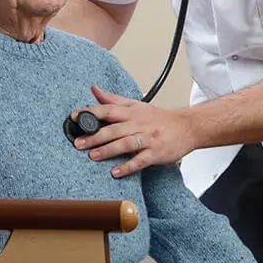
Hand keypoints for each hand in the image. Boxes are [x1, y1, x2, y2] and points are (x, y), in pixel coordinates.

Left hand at [71, 86, 199, 177]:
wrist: (187, 127)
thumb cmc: (160, 118)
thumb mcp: (136, 105)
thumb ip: (114, 99)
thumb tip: (94, 90)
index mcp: (132, 112)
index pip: (108, 110)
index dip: (90, 112)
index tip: (74, 117)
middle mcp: (138, 124)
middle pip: (114, 129)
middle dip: (95, 136)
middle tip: (78, 143)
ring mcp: (147, 139)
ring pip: (125, 144)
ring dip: (108, 150)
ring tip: (93, 156)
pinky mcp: (155, 153)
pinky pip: (140, 160)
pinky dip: (128, 166)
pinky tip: (116, 172)